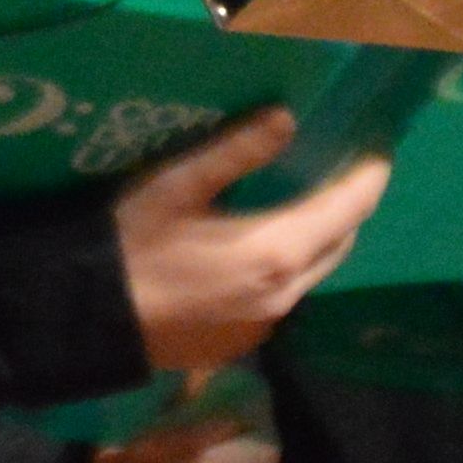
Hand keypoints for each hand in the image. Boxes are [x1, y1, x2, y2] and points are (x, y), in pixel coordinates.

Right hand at [110, 106, 393, 375]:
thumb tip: (288, 118)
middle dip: (347, 206)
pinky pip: (282, 298)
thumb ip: (237, 151)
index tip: (377, 147)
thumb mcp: (178, 184)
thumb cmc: (131, 243)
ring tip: (300, 201)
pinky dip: (287, 268)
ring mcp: (264, 325)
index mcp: (276, 252)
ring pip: (312, 274)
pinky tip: (257, 247)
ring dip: (316, 239)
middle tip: (338, 167)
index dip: (369, 175)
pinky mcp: (241, 344)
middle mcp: (284, 295)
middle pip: (339, 244)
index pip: (350, 209)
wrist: (85, 319)